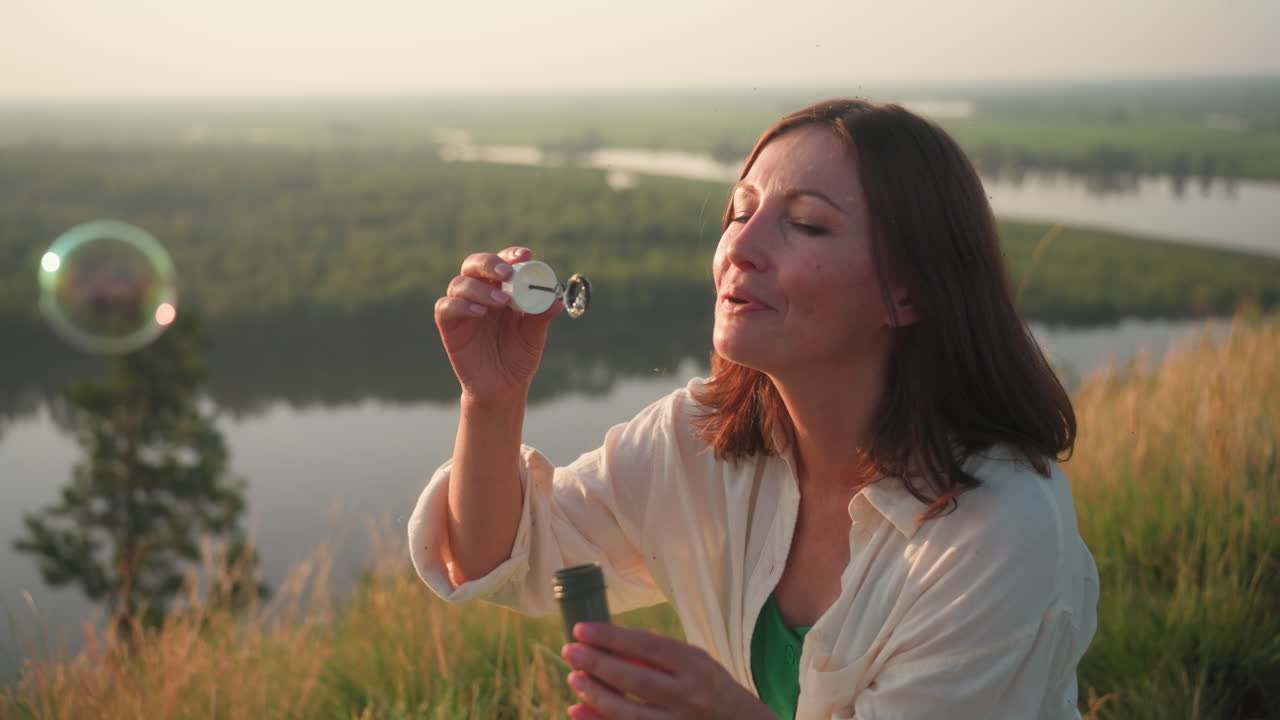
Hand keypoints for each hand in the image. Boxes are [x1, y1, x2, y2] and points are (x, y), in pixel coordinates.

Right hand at [434, 247, 562, 403]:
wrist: (503, 387)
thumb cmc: (519, 357)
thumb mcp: (534, 336)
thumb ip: (541, 317)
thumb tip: (557, 301)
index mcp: (502, 290)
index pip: (502, 263)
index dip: (510, 255)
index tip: (526, 256)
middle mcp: (480, 294)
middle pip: (474, 264)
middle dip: (489, 263)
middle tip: (507, 273)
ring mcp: (462, 308)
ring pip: (460, 284)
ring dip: (481, 288)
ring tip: (501, 302)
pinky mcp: (449, 326)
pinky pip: (446, 307)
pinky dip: (461, 305)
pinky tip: (480, 313)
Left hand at [561, 622, 776, 719]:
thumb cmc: (711, 687)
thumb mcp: (695, 662)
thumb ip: (658, 655)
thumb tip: (608, 645)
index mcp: (695, 666)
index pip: (647, 646)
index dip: (611, 636)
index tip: (582, 629)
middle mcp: (689, 696)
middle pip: (633, 678)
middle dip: (596, 663)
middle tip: (569, 651)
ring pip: (626, 713)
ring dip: (594, 695)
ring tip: (574, 678)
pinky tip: (578, 709)